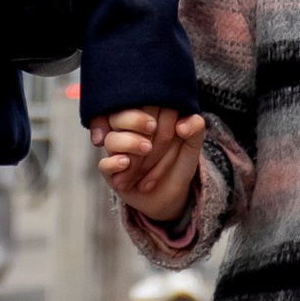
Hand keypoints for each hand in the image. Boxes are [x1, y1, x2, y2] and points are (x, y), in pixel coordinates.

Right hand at [94, 105, 205, 222]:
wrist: (171, 196)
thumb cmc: (179, 165)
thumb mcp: (192, 148)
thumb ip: (195, 131)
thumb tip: (182, 125)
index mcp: (144, 118)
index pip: (139, 104)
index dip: (152, 110)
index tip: (168, 121)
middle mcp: (126, 133)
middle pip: (119, 116)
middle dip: (135, 120)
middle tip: (151, 127)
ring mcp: (117, 152)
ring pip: (112, 139)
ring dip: (129, 143)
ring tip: (146, 149)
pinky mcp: (111, 171)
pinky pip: (104, 164)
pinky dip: (114, 163)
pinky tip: (126, 163)